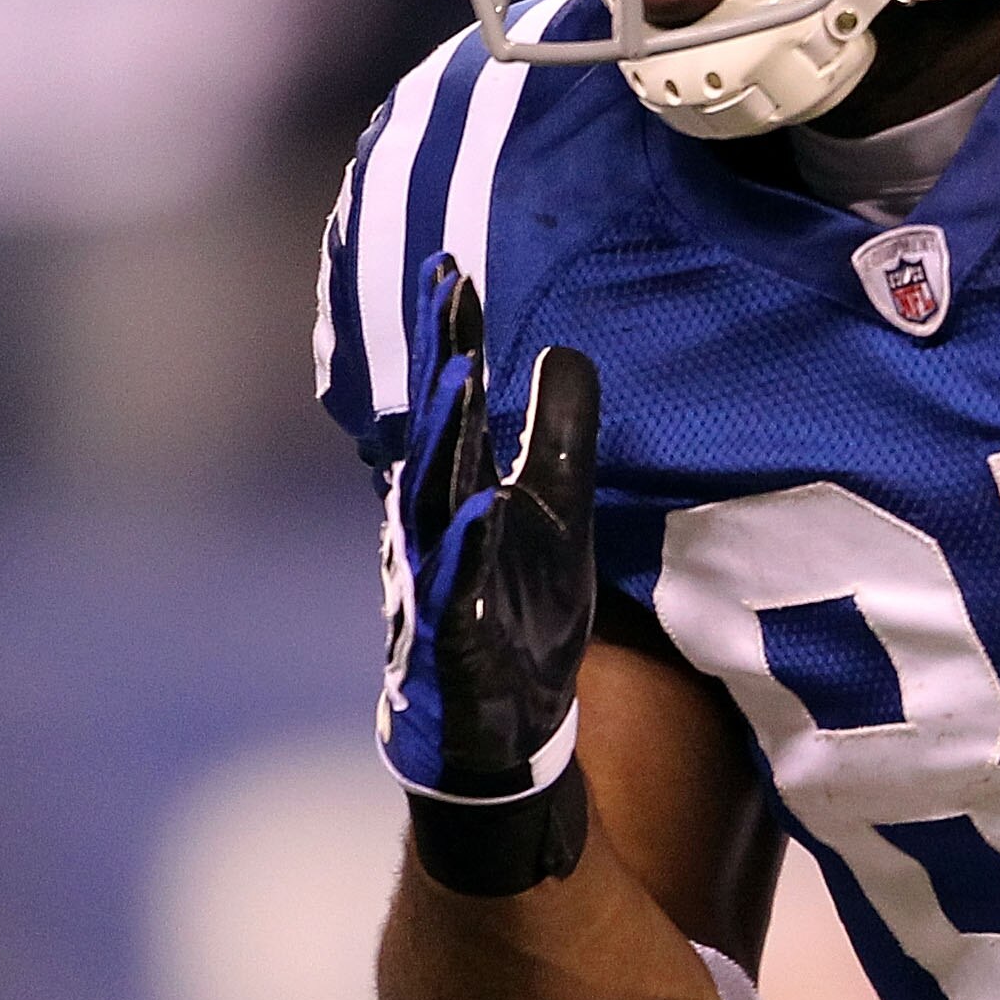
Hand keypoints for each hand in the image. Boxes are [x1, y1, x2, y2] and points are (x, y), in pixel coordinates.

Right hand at [381, 260, 597, 813]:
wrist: (502, 729)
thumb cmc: (522, 611)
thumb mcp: (559, 512)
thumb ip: (558, 434)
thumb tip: (564, 348)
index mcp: (464, 489)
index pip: (456, 401)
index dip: (451, 339)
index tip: (453, 270)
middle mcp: (440, 525)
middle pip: (439, 432)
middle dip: (440, 362)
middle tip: (444, 292)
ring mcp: (440, 580)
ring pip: (435, 499)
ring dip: (443, 438)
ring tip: (454, 374)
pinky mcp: (453, 638)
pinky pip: (456, 588)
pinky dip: (464, 550)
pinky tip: (480, 508)